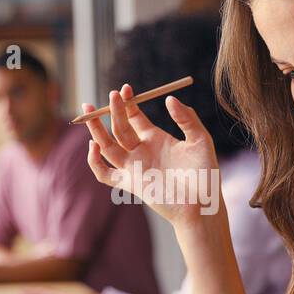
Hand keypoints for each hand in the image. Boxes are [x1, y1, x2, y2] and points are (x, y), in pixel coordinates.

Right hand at [83, 84, 221, 229]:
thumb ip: (187, 118)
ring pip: (107, 146)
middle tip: (111, 94)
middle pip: (119, 128)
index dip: (128, 103)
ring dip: (96, 130)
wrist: (202, 204)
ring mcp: (133, 167)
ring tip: (89, 112)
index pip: (134, 117)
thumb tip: (169, 98)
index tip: (125, 89)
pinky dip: (95, 162)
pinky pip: (105, 174)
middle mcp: (141, 151)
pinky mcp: (129, 183)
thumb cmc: (205, 174)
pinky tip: (94, 146)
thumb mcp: (200, 140)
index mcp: (155, 138)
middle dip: (113, 111)